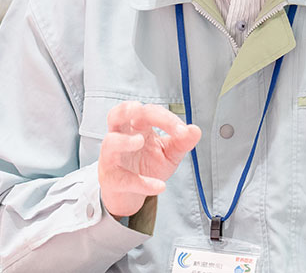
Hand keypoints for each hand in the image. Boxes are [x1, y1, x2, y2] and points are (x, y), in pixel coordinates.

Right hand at [97, 101, 201, 217]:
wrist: (132, 196)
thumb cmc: (147, 167)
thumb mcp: (169, 154)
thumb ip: (182, 142)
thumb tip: (195, 130)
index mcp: (136, 127)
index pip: (147, 113)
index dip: (165, 118)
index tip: (183, 131)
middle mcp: (121, 137)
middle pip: (117, 115)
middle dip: (126, 109)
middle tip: (139, 108)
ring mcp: (112, 157)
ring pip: (110, 142)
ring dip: (123, 140)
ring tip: (139, 141)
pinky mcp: (111, 180)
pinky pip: (124, 179)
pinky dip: (141, 182)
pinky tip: (159, 186)